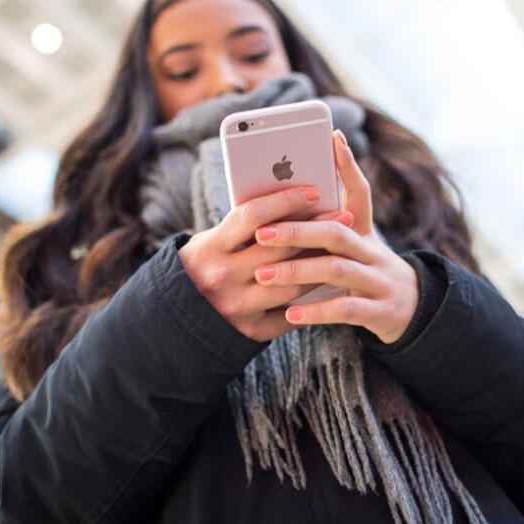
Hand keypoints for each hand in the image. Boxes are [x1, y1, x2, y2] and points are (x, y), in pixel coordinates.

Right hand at [178, 185, 346, 341]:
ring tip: (342, 250)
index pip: (252, 217)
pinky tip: (329, 283)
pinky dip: (310, 298)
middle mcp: (222, 278)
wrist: (178, 319)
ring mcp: (237, 307)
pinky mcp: (250, 331)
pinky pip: (290, 312)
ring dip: (321, 265)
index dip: (285, 201)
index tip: (314, 191)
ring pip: (292, 283)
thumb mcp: (211, 242)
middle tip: (345, 217)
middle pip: (280, 249)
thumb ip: (244, 228)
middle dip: (316, 230)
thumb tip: (293, 204)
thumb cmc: (204, 266)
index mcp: (210, 249)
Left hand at [252, 131, 418, 343]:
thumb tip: (282, 206)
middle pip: (336, 231)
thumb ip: (325, 229)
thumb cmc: (367, 272)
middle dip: (297, 230)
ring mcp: (379, 280)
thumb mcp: (354, 247)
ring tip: (264, 274)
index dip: (349, 165)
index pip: (360, 192)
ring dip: (298, 270)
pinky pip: (346, 308)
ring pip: (338, 269)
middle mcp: (373, 251)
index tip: (332, 138)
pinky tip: (291, 314)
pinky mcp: (380, 311)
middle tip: (262, 233)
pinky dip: (317, 311)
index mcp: (365, 231)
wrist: (413, 310)